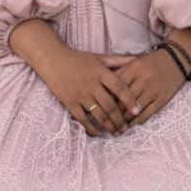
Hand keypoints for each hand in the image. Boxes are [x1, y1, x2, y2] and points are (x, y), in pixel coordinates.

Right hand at [9, 20, 135, 136]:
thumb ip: (118, 60)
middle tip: (126, 128)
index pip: (119, 87)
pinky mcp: (70, 102)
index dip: (129, 99)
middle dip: (120, 119)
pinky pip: (83, 119)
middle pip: (110, 105)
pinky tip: (98, 133)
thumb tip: (137, 58)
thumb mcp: (99, 57)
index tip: (137, 110)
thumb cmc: (78, 58)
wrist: (53, 59)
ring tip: (116, 132)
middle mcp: (92, 84)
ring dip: (109, 126)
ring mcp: (80, 94)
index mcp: (100, 72)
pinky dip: (91, 128)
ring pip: (98, 114)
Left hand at [103, 47, 186, 126]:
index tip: (102, 106)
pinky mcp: (162, 99)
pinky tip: (134, 122)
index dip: (107, 98)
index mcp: (133, 68)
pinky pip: (148, 114)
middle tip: (109, 119)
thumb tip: (105, 87)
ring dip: (126, 119)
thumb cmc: (152, 62)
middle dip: (115, 113)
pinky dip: (138, 120)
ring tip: (119, 125)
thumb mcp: (135, 62)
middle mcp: (143, 79)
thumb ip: (121, 72)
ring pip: (134, 110)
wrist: (177, 59)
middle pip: (123, 100)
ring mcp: (153, 90)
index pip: (115, 87)